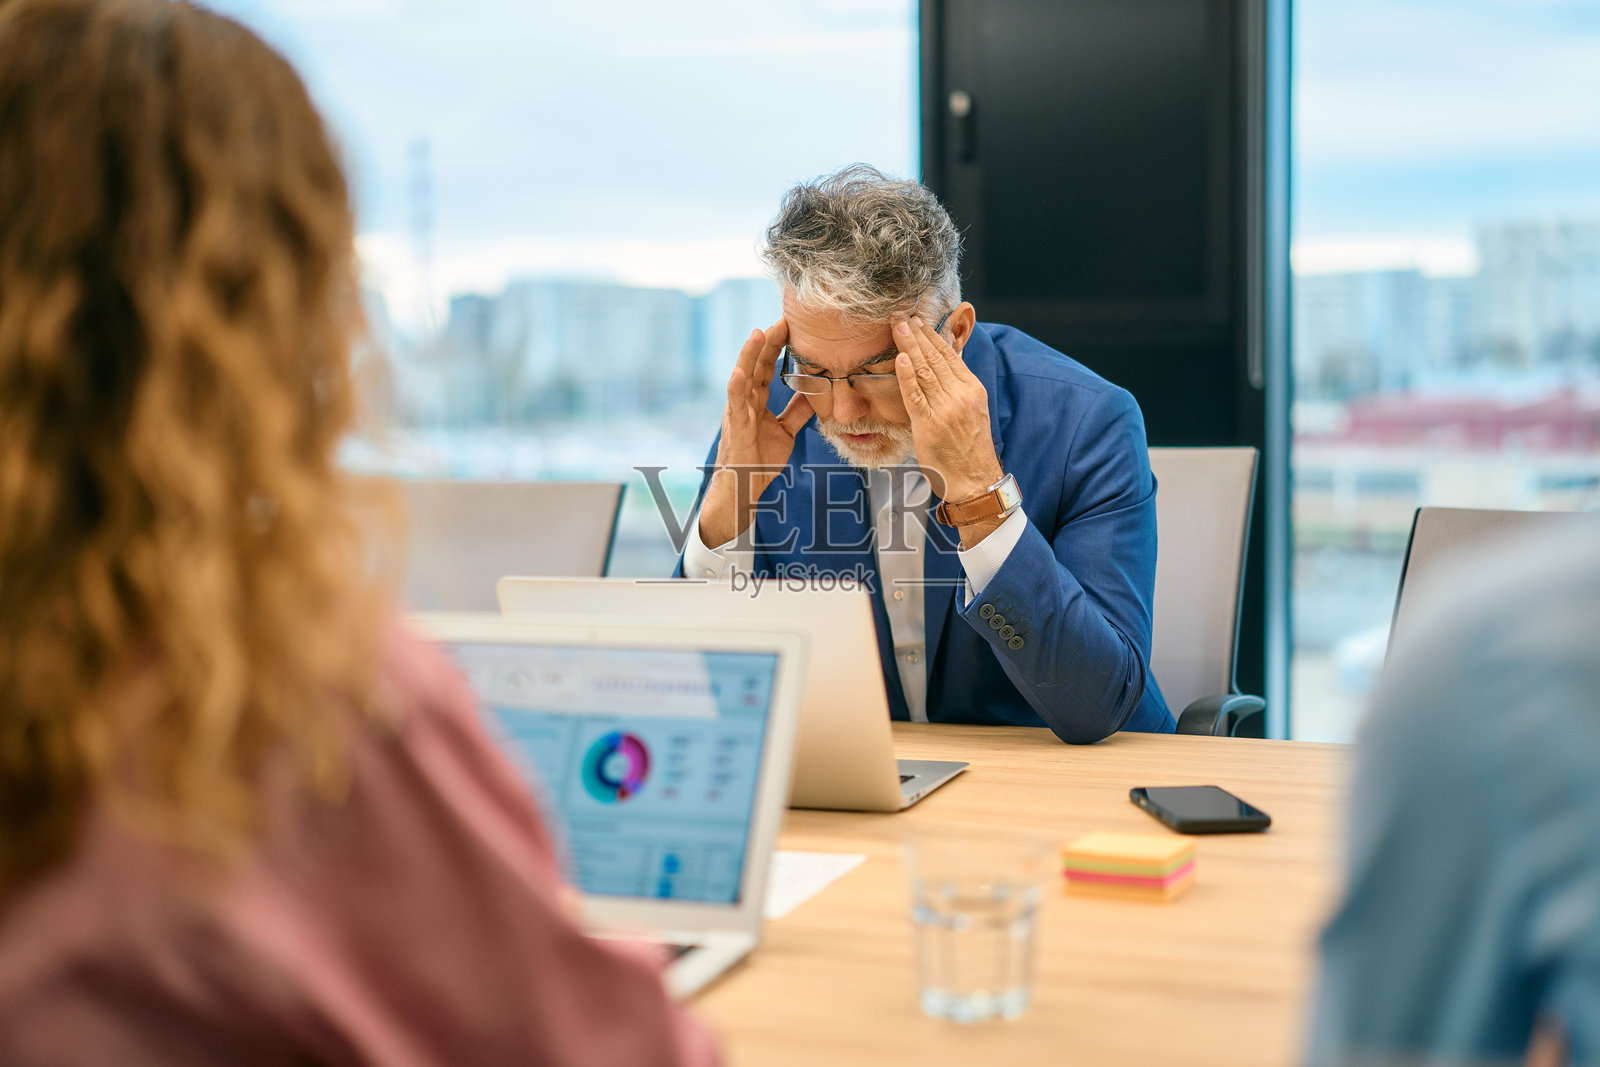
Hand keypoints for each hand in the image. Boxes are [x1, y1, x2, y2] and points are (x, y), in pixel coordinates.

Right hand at [698, 318, 813, 547]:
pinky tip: (740, 371)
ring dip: (750, 355)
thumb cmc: (759, 460)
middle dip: (768, 342)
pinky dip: (737, 386)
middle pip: (757, 365)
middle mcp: (745, 401)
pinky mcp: (735, 426)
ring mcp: (738, 411)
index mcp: (756, 400)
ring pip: (743, 376)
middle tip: (783, 319)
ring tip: (759, 333)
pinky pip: (735, 403)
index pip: (767, 367)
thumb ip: (796, 411)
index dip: (778, 346)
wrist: (744, 488)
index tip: (792, 326)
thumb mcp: (785, 431)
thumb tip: (814, 394)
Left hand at [892, 316, 1002, 505]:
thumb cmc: (968, 451)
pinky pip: (915, 394)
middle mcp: (960, 395)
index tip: (919, 321)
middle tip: (901, 315)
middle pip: (935, 358)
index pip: (949, 356)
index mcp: (972, 390)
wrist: (975, 481)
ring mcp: (945, 409)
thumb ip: (956, 391)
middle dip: (917, 334)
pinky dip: (906, 374)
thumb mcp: (970, 413)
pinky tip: (899, 357)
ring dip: (908, 345)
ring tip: (897, 326)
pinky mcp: (929, 424)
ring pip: (924, 370)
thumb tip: (942, 370)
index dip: (932, 336)